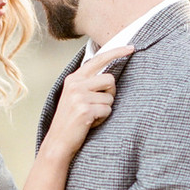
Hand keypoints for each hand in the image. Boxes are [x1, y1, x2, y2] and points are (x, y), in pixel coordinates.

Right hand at [44, 44, 133, 159]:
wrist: (58, 141)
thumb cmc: (72, 120)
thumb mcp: (75, 96)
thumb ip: (89, 83)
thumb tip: (112, 75)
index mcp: (73, 78)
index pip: (98, 59)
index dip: (116, 52)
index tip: (132, 47)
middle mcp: (75, 84)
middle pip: (110, 79)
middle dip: (110, 93)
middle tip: (98, 105)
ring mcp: (79, 97)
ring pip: (110, 97)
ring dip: (105, 108)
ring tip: (91, 115)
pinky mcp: (85, 109)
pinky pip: (108, 110)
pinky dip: (103, 118)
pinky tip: (91, 122)